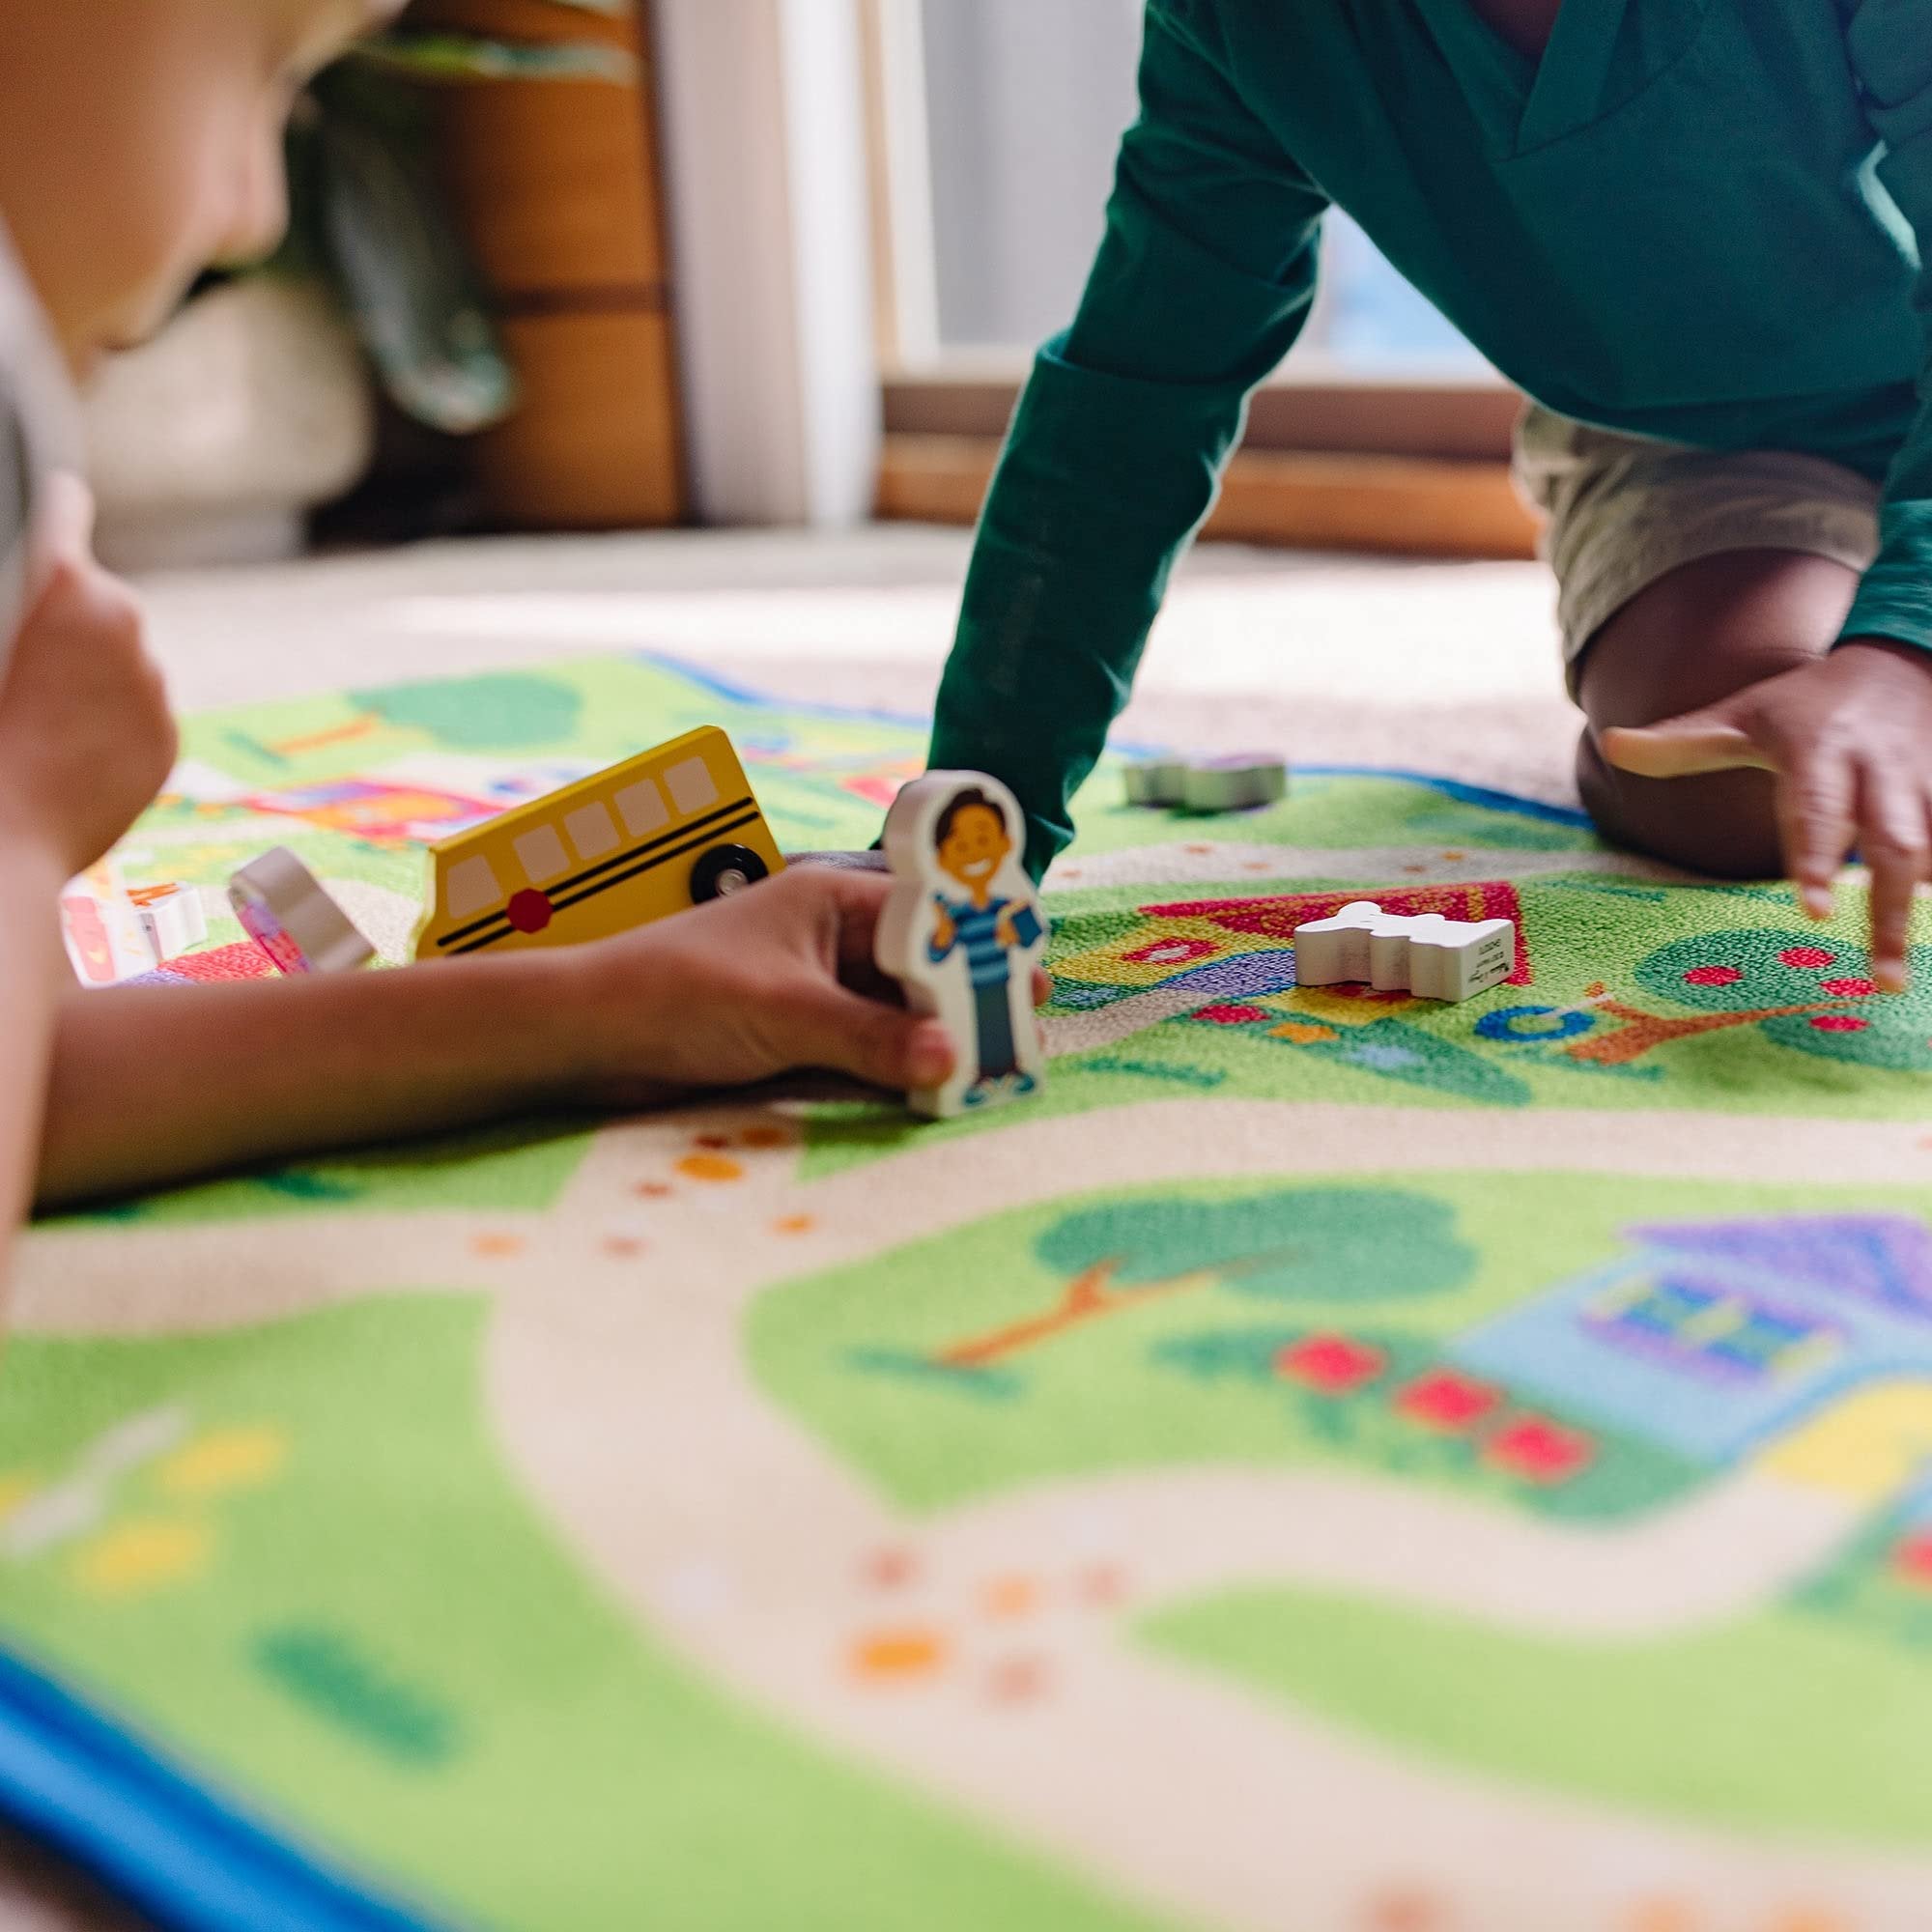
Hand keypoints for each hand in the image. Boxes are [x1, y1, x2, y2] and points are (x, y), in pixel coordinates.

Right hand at [0, 476, 174, 878]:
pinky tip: (59, 753)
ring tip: (32, 719)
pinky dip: (106, 724)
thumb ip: (10, 607)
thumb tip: (32, 606)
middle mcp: (123, 627)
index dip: (55, 504)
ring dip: (87, 677)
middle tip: (20, 661)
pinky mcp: (164, 740)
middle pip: (97, 601)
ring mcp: (150, 687)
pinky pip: (134, 714)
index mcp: (63, 587)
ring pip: (119, 663)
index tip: (61, 493)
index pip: (62, 513)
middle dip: (64, 620)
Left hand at [565, 866, 1049, 1106]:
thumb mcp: (784, 1013)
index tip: (1028, 985)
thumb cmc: (677, 995)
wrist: (588, 1038)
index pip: (928, 916)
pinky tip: (938, 1089)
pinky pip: (872, 1047)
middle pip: (923, 966)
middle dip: (971, 999)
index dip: (981, 948)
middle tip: (1024, 1040)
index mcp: (833, 900)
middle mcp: (834, 938)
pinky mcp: (803, 1034)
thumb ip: (871, 1037)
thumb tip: (954, 1058)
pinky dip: (903, 1066)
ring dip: (940, 1039)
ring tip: (995, 1072)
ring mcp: (819, 987)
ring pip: (901, 1011)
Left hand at [1602, 640, 1931, 991]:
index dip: (1818, 859)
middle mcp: (1882, 773)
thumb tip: (1610, 744)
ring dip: (1922, 912)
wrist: (1900, 662)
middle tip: (1881, 979)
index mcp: (1823, 753)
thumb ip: (1681, 743)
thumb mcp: (1742, 715)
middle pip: (1894, 845)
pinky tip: (1931, 938)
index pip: (1819, 811)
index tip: (1814, 914)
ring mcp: (1928, 787)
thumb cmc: (1804, 705)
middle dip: (1890, 911)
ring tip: (1896, 979)